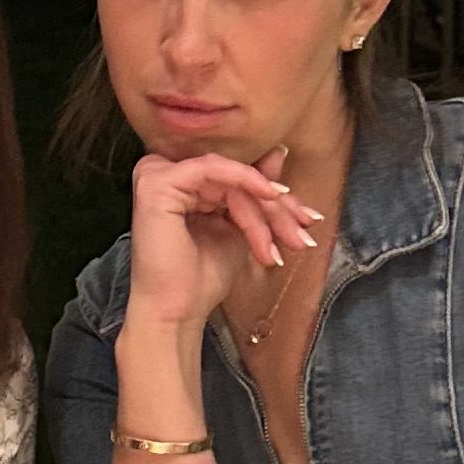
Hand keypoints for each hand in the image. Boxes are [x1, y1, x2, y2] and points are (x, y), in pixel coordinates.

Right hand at [121, 153, 321, 339]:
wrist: (177, 312)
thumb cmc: (201, 280)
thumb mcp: (240, 229)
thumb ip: (254, 192)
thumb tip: (279, 150)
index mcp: (179, 187)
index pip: (234, 181)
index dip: (275, 199)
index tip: (307, 219)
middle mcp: (163, 175)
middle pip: (233, 179)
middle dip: (276, 206)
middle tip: (302, 232)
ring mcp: (155, 175)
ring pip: (228, 176)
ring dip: (264, 206)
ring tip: (287, 236)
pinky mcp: (156, 181)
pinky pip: (212, 169)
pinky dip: (245, 179)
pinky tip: (270, 195)